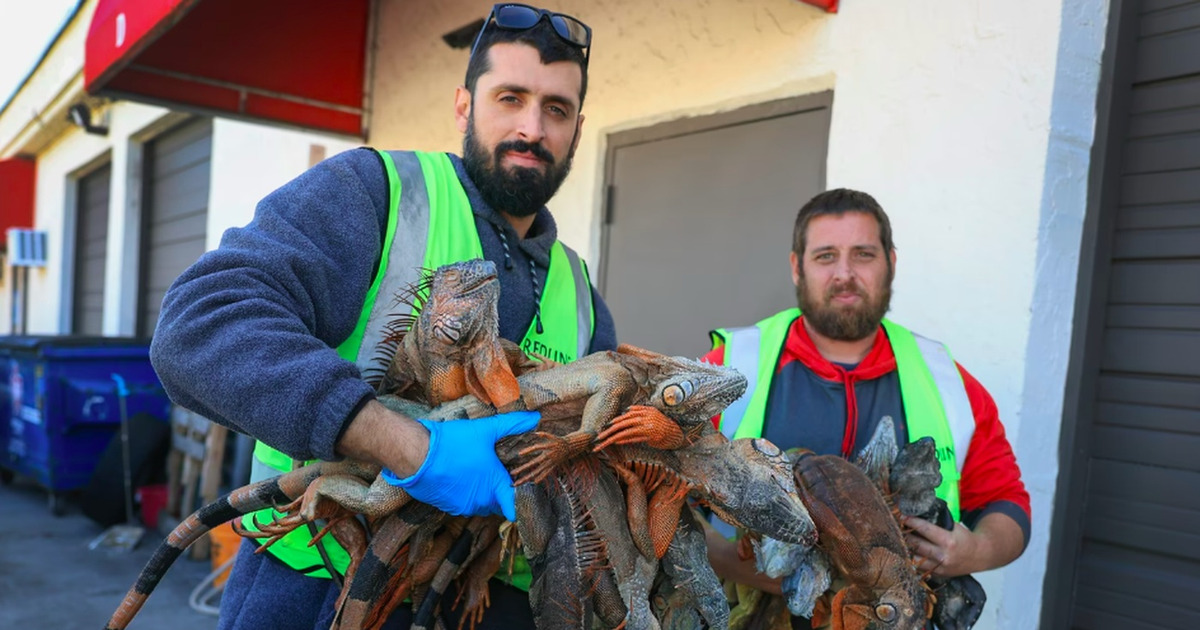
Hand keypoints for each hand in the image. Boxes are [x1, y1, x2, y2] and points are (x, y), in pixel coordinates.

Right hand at [381, 410, 539, 520]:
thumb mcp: (486, 430)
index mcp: (494, 486)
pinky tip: (461, 477)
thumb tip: (535, 417)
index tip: (523, 491)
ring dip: (482, 493)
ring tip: (479, 473)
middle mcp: (481, 501)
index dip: (520, 501)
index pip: (515, 506)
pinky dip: (466, 494)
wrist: (416, 455)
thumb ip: (512, 424)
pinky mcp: (448, 507)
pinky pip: (464, 504)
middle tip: (499, 473)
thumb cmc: (453, 443)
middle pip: (498, 504)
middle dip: (500, 492)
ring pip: (481, 504)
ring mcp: (463, 506)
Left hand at [904, 511, 1025, 577]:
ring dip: (906, 548)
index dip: (911, 522)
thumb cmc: (964, 538)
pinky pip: (919, 567)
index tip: (902, 516)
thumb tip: (917, 512)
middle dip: (905, 534)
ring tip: (900, 539)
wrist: (979, 556)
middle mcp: (943, 555)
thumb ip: (937, 522)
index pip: (924, 529)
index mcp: (948, 541)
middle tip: (897, 526)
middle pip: (916, 544)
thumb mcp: (953, 526)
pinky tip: (907, 551)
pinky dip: (912, 559)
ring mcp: (940, 567)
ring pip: (914, 557)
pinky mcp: (938, 574)